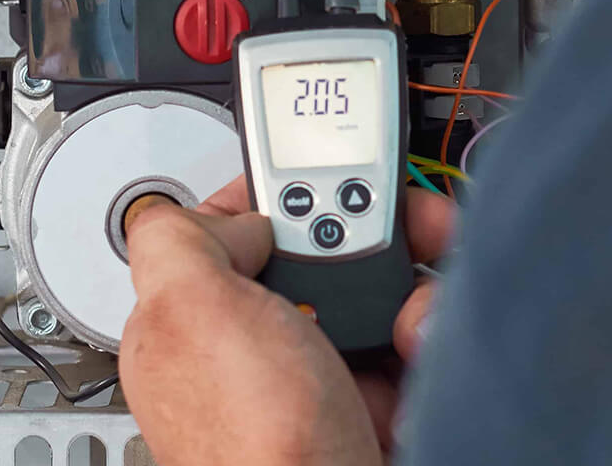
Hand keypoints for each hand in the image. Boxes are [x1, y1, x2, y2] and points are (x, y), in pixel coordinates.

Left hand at [120, 177, 456, 464]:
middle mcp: (254, 346)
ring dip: (412, 287)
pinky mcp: (375, 401)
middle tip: (394, 237)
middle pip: (320, 247)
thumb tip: (232, 211)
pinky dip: (431, 334)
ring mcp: (317, 374)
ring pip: (378, 286)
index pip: (236, 225)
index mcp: (193, 319)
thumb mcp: (189, 314)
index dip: (284, 192)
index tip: (325, 174)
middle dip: (370, 235)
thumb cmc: (257, 448)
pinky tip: (422, 349)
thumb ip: (180, 239)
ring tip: (412, 315)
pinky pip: (414, 339)